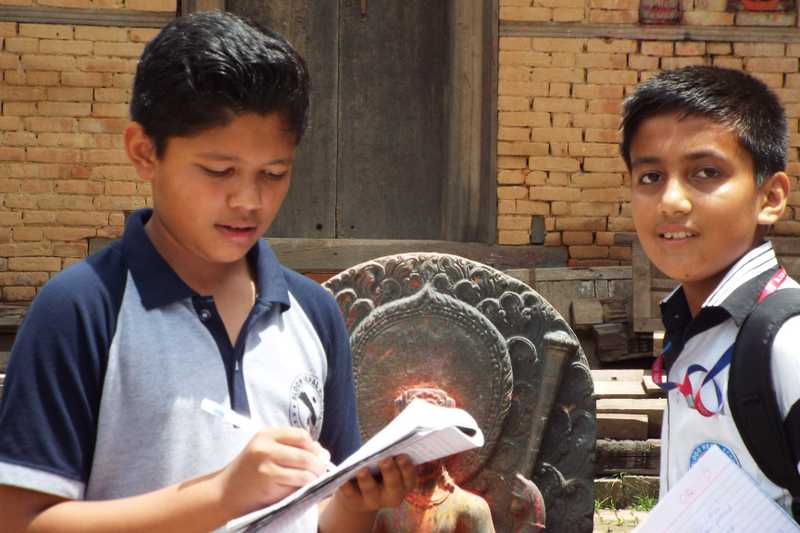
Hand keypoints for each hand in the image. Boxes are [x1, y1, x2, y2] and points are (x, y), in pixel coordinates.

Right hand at [214, 427, 330, 517]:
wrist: (224, 492)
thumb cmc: (248, 471)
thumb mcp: (264, 450)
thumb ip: (289, 447)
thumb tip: (322, 452)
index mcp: (266, 434)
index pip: (301, 435)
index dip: (313, 446)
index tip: (317, 455)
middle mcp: (266, 447)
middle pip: (305, 453)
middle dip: (318, 463)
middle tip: (321, 470)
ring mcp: (267, 465)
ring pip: (304, 469)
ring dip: (314, 477)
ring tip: (314, 480)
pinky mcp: (268, 482)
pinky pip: (296, 483)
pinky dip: (304, 486)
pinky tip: (302, 488)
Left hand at [333, 455, 417, 513]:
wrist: (362, 493)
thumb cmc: (379, 469)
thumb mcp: (388, 462)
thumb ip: (390, 453)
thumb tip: (386, 439)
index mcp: (404, 485)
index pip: (409, 477)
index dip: (407, 467)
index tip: (402, 456)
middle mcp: (392, 495)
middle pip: (393, 485)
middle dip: (390, 472)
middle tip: (385, 460)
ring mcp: (374, 501)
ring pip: (371, 491)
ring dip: (367, 480)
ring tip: (362, 470)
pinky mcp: (355, 502)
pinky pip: (350, 494)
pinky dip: (346, 486)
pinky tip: (343, 478)